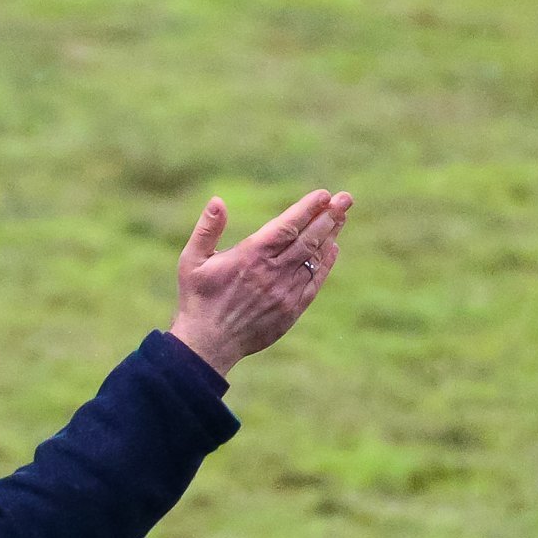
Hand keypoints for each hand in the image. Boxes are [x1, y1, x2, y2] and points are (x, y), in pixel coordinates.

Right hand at [167, 188, 351, 377]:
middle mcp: (272, 272)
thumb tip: (218, 200)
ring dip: (330, 236)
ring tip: (342, 216)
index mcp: (251, 256)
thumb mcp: (192, 260)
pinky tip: (333, 248)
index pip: (287, 225)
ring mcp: (285, 292)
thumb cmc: (198, 298)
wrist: (208, 343)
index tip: (323, 194)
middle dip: (329, 216)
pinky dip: (325, 264)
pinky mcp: (291, 310)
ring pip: (314, 258)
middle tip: (346, 198)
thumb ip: (206, 229)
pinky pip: (314, 282)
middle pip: (308, 239)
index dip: (308, 208)